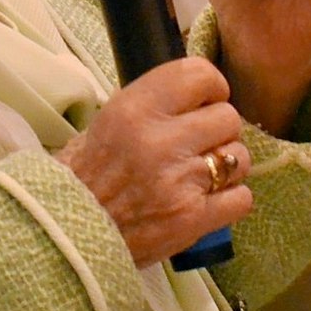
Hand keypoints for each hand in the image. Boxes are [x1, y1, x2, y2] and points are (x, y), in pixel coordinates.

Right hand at [58, 58, 252, 268]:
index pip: (201, 75)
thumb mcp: (104, 123)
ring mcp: (180, 182)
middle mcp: (160, 141)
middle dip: (217, 130)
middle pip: (228, 117)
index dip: (210, 88)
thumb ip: (150, 105)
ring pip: (239, 157)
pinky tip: (206, 200)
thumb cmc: (83, 177)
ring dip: (225, 165)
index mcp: (134, 109)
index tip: (201, 101)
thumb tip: (193, 96)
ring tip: (200, 174)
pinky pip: (241, 198)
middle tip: (197, 143)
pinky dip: (229, 199)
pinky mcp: (193, 219)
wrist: (68, 235)